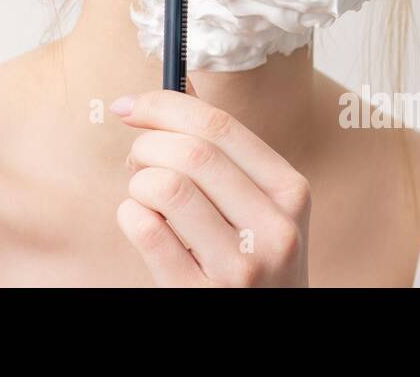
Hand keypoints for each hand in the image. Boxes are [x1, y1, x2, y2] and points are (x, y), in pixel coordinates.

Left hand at [112, 76, 311, 286]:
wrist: (274, 329)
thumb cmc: (254, 259)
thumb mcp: (262, 205)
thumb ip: (225, 154)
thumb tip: (166, 91)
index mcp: (290, 191)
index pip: (219, 126)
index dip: (164, 105)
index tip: (130, 106)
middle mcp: (274, 228)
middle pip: (191, 152)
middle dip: (146, 144)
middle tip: (135, 159)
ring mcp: (240, 268)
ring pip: (165, 187)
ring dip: (138, 183)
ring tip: (143, 195)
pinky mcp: (201, 296)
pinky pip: (146, 231)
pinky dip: (129, 216)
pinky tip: (141, 223)